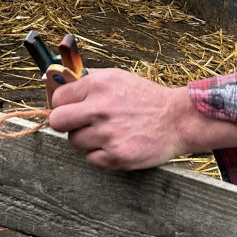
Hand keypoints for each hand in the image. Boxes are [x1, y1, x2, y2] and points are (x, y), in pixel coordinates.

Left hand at [47, 68, 192, 170]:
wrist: (178, 119)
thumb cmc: (146, 98)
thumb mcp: (117, 77)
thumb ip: (88, 80)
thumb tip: (58, 81)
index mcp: (98, 85)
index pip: (58, 98)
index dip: (62, 104)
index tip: (69, 107)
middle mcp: (100, 108)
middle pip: (58, 121)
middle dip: (66, 123)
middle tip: (80, 123)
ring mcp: (108, 134)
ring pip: (74, 142)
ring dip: (86, 139)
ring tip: (107, 132)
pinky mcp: (116, 156)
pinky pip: (90, 159)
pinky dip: (100, 154)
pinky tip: (115, 144)